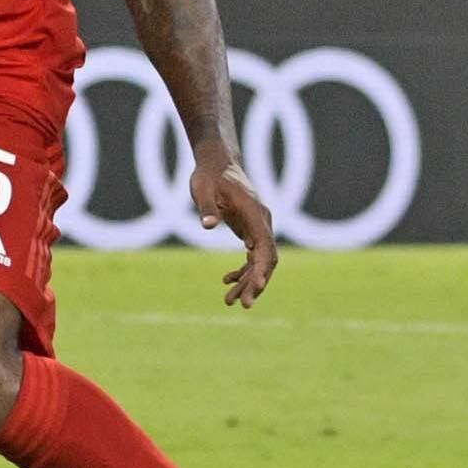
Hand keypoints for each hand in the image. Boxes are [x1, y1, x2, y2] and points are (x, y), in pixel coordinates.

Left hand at [193, 150, 279, 307]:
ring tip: (229, 301)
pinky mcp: (249, 230)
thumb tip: (208, 225)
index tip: (256, 288)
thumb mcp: (202, 189)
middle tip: (243, 305)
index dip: (262, 269)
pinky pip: (251, 255)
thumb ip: (207, 207)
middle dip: (256, 283)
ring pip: (259, 261)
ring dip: (248, 281)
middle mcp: (262, 222)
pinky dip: (242, 270)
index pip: (265, 246)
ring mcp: (257, 227)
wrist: (216, 162)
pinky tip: (227, 281)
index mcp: (255, 213)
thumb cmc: (208, 175)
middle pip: (266, 259)